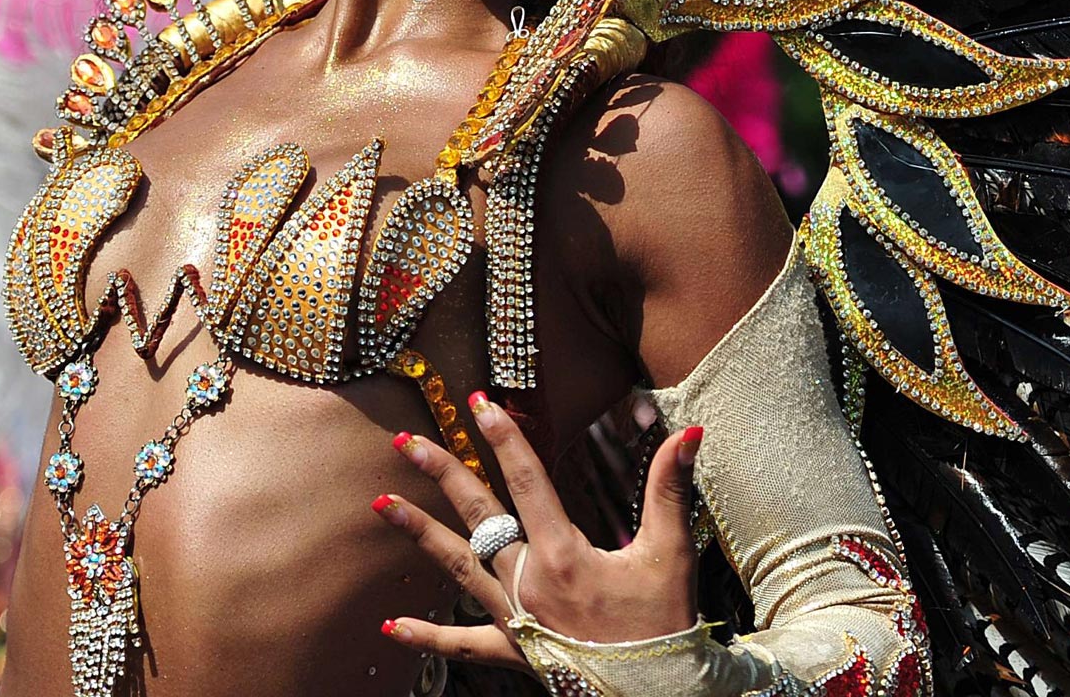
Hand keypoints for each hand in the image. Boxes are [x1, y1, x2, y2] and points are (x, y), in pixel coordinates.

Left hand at [369, 391, 704, 670]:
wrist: (653, 695)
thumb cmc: (662, 626)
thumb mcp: (670, 553)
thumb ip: (670, 489)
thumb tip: (687, 435)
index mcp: (564, 554)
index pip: (527, 479)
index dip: (504, 437)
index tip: (479, 402)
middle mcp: (529, 581)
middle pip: (477, 515)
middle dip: (441, 473)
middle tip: (406, 442)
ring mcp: (515, 618)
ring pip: (458, 567)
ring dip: (419, 534)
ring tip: (381, 505)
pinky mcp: (514, 651)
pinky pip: (461, 644)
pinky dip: (427, 636)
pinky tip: (392, 627)